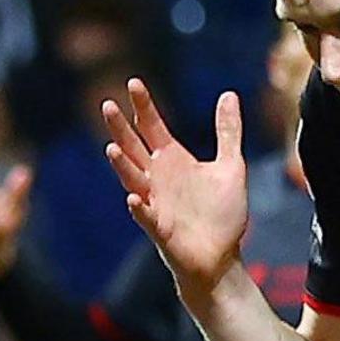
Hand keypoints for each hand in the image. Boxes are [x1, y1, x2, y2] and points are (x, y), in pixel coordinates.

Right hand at [100, 82, 250, 293]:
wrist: (222, 258)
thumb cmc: (222, 215)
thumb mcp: (231, 166)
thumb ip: (227, 132)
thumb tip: (229, 95)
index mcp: (173, 160)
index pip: (152, 127)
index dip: (143, 106)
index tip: (133, 82)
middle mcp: (158, 179)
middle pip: (134, 148)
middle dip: (121, 128)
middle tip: (107, 104)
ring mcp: (156, 203)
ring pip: (133, 180)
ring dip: (122, 166)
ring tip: (111, 148)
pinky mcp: (161, 230)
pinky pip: (146, 217)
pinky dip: (139, 208)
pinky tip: (132, 198)